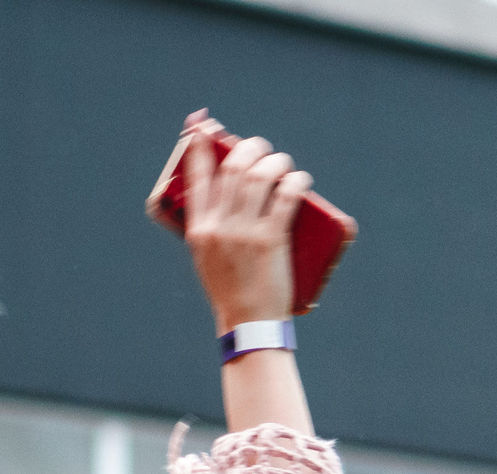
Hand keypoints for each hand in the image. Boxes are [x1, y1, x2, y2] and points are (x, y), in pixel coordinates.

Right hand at [180, 113, 307, 333]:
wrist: (249, 324)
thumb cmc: (231, 292)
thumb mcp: (207, 258)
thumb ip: (211, 229)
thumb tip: (229, 198)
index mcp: (199, 229)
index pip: (196, 176)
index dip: (199, 146)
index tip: (202, 125)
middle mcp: (218, 226)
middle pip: (233, 168)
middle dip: (249, 149)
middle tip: (261, 149)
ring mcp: (244, 233)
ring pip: (259, 176)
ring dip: (274, 161)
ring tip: (283, 163)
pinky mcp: (270, 240)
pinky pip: (285, 198)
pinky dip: (294, 182)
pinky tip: (300, 179)